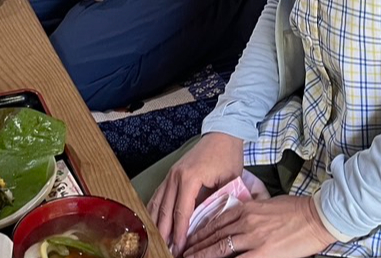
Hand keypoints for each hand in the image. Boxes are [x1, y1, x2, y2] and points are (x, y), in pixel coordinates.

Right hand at [148, 133, 243, 255]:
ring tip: (157, 241)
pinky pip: (158, 195)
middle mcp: (175, 176)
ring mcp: (170, 174)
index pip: (181, 212)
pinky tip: (152, 222)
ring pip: (157, 203)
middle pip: (165, 210)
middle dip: (164, 233)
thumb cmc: (228, 156)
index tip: (179, 249)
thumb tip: (210, 225)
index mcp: (189, 178)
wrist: (222, 134)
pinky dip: (153, 210)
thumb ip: (217, 202)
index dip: (180, 233)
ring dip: (156, 223)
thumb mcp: (228, 181)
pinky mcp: (170, 174)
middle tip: (165, 251)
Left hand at [184, 195, 335, 257]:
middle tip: (181, 252)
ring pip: (220, 248)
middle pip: (213, 235)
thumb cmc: (296, 210)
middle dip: (195, 245)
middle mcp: (245, 221)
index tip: (189, 239)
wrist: (316, 217)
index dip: (200, 231)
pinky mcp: (263, 252)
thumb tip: (237, 221)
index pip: (215, 221)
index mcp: (246, 208)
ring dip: (202, 255)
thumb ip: (249, 212)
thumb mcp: (267, 204)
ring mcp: (253, 237)